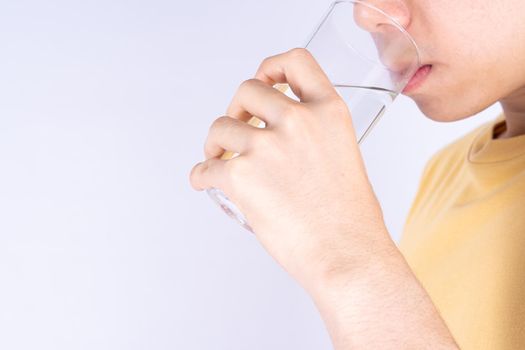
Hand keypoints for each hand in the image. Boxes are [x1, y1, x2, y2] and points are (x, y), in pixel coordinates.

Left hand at [189, 48, 390, 291]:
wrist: (347, 255)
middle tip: (236, 129)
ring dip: (215, 144)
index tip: (264, 80)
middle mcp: (298, 121)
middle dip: (237, 109)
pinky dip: (201, 175)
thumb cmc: (351, 219)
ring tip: (218, 160)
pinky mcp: (241, 175)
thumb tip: (282, 140)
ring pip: (220, 127)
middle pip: (247, 91)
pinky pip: (205, 167)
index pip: (295, 61)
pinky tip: (205, 181)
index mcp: (328, 112)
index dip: (272, 67)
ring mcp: (267, 146)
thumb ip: (315, 135)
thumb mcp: (344, 155)